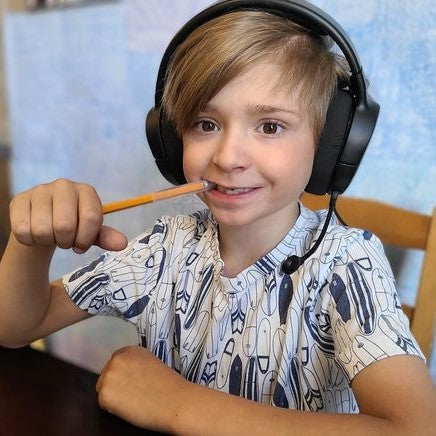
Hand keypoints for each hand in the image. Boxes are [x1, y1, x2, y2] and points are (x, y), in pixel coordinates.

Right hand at [9, 178, 126, 251]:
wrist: (43, 221)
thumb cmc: (73, 226)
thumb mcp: (92, 232)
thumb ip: (107, 237)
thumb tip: (123, 243)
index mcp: (86, 191)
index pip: (91, 218)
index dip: (86, 239)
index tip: (81, 245)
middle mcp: (64, 185)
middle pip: (65, 226)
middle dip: (65, 242)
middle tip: (64, 240)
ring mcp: (40, 190)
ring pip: (42, 230)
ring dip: (47, 241)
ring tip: (50, 235)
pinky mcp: (19, 200)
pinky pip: (23, 230)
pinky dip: (30, 240)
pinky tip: (34, 234)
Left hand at [96, 346, 188, 431]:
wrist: (174, 400)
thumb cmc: (168, 384)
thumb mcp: (151, 363)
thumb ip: (136, 363)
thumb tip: (128, 373)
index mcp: (130, 350)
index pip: (116, 360)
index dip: (123, 373)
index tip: (131, 381)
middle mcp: (117, 359)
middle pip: (107, 373)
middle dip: (116, 383)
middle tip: (132, 393)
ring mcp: (109, 375)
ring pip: (103, 387)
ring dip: (113, 394)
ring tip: (131, 400)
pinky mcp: (105, 394)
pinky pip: (103, 402)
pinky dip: (112, 407)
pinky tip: (128, 407)